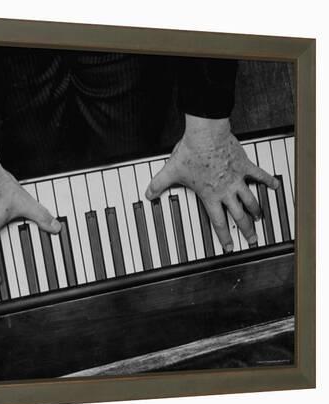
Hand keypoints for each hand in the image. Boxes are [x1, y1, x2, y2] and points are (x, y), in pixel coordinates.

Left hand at [146, 115, 278, 251]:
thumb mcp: (171, 171)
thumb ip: (158, 184)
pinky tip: (275, 185)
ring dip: (256, 210)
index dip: (223, 237)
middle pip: (239, 215)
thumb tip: (148, 193)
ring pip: (250, 199)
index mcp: (210, 195)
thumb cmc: (191, 152)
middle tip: (252, 239)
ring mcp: (237, 178)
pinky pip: (259, 174)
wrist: (206, 135)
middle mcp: (226, 190)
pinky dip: (268, 180)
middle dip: (246, 230)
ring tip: (260, 217)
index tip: (229, 247)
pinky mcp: (244, 165)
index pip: (217, 222)